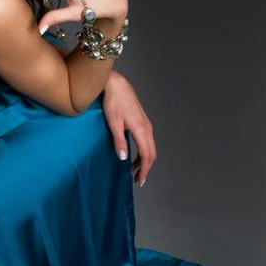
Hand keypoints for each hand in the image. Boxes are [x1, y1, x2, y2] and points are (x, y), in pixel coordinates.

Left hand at [102, 72, 156, 186]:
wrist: (116, 85)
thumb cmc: (113, 102)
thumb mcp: (113, 123)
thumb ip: (119, 141)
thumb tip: (123, 158)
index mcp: (141, 130)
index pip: (147, 155)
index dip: (144, 170)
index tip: (140, 181)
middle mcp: (147, 128)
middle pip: (151, 153)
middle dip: (146, 168)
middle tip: (138, 179)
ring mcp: (146, 124)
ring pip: (150, 147)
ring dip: (144, 160)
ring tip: (133, 170)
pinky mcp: (142, 122)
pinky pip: (146, 141)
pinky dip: (143, 151)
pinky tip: (134, 155)